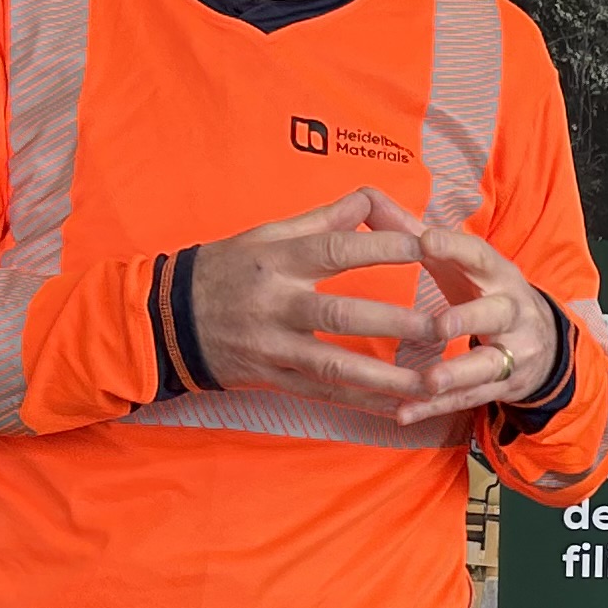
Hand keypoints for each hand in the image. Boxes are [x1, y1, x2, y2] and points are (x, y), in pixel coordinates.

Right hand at [189, 189, 445, 417]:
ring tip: (431, 383)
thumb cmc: (224, 269)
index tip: (427, 245)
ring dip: (386, 377)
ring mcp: (273, 346)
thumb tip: (369, 199)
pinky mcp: (270, 378)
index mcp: (278, 260)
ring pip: (335, 365)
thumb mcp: (265, 235)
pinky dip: (361, 402)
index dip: (383, 247)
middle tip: (443, 325)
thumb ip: (320, 221)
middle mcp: (276, 304)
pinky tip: (398, 408)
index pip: (337, 250)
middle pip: (341, 313)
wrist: (164, 319)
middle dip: (396, 322)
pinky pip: (322, 394)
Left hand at [396, 219, 560, 426]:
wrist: (542, 342)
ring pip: (486, 365)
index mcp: (497, 273)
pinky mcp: (502, 385)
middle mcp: (511, 311)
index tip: (426, 238)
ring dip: (456, 374)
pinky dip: (435, 409)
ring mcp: (512, 351)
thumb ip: (411, 231)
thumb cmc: (483, 292)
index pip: (479, 255)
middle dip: (469, 319)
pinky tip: (404, 414)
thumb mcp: (457, 262)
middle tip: (440, 325)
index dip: (455, 247)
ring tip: (428, 382)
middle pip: (495, 314)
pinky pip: (468, 400)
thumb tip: (366, 197)